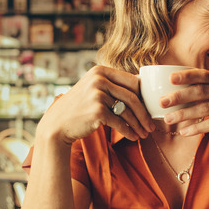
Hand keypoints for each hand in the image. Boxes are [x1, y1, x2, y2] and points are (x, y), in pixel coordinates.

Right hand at [37, 65, 154, 144]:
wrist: (58, 124)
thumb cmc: (80, 107)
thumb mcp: (94, 88)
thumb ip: (113, 85)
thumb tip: (142, 85)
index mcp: (101, 70)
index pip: (133, 82)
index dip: (144, 97)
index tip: (150, 110)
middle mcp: (99, 79)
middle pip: (133, 97)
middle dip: (145, 114)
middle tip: (151, 126)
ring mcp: (97, 95)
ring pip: (128, 112)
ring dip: (138, 125)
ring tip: (144, 134)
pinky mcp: (97, 111)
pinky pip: (120, 123)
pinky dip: (128, 132)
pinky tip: (133, 137)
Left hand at [159, 69, 208, 145]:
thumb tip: (184, 93)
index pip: (204, 75)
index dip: (187, 75)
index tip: (170, 78)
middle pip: (201, 91)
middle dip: (180, 96)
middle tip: (162, 102)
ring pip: (205, 108)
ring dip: (184, 114)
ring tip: (168, 119)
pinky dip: (197, 128)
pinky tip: (185, 132)